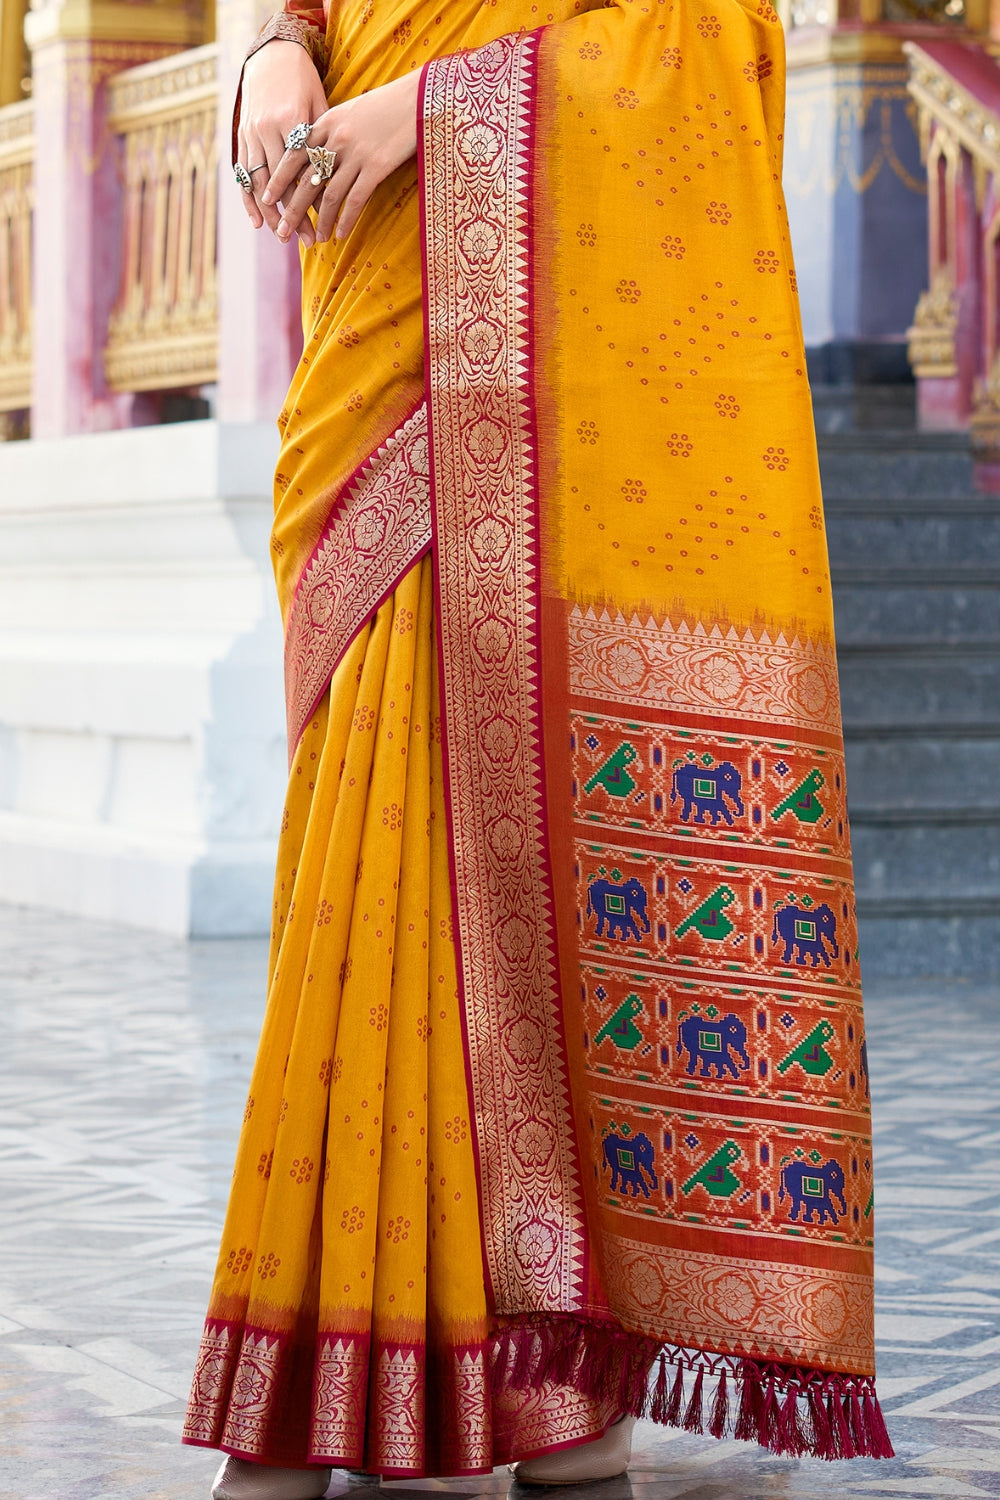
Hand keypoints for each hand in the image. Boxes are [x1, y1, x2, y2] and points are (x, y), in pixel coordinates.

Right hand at [236, 38, 328, 245]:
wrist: (271, 54)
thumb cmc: (304, 82)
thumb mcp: (320, 104)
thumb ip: (324, 139)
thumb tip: (341, 177)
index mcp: (291, 120)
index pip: (303, 172)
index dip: (312, 202)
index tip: (325, 226)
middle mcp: (267, 128)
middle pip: (281, 183)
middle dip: (294, 215)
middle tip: (307, 241)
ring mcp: (251, 132)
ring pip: (259, 182)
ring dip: (271, 214)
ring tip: (283, 237)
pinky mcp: (241, 135)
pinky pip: (242, 173)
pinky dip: (248, 199)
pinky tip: (257, 222)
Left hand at [262, 69, 419, 244]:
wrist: (418, 98)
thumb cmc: (387, 106)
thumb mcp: (351, 111)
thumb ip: (332, 131)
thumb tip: (318, 155)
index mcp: (327, 122)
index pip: (294, 154)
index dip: (279, 178)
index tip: (268, 198)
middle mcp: (337, 138)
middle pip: (307, 179)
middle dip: (292, 209)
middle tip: (282, 230)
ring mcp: (357, 153)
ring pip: (330, 194)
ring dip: (321, 221)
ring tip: (315, 238)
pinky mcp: (377, 167)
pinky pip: (355, 200)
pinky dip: (346, 220)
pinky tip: (341, 234)